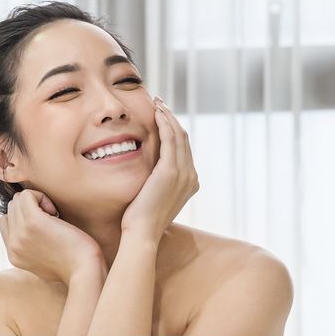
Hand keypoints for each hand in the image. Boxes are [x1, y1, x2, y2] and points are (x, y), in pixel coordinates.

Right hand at [0, 190, 103, 285]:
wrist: (85, 271)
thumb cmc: (75, 265)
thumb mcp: (45, 261)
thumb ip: (32, 247)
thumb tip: (31, 229)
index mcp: (14, 255)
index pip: (5, 221)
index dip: (24, 216)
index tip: (45, 225)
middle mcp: (13, 245)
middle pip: (11, 208)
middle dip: (31, 207)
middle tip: (53, 219)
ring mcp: (20, 234)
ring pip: (17, 199)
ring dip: (36, 201)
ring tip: (54, 216)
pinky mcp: (33, 223)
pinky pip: (27, 195)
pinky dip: (41, 196)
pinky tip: (56, 211)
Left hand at [120, 97, 199, 238]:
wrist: (143, 232)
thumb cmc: (143, 219)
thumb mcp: (157, 197)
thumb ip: (160, 183)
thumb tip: (151, 174)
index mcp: (191, 182)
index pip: (185, 149)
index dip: (175, 129)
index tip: (162, 116)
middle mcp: (192, 176)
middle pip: (185, 138)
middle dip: (172, 118)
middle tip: (160, 103)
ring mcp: (183, 173)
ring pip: (179, 134)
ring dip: (168, 115)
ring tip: (157, 102)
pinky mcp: (170, 170)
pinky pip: (170, 139)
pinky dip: (164, 123)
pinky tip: (156, 113)